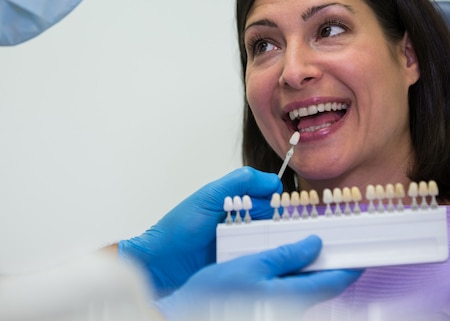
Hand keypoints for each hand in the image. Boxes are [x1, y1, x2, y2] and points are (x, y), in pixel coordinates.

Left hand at [118, 167, 280, 296]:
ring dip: (278, 246)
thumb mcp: (210, 195)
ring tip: (275, 251)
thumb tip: (273, 183)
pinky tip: (267, 265)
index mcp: (240, 202)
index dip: (282, 203)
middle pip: (279, 222)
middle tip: (283, 233)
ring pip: (274, 244)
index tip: (287, 210)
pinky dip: (267, 263)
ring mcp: (243, 246)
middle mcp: (245, 223)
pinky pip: (262, 264)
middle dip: (285, 226)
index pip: (274, 198)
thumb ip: (241, 181)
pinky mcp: (240, 267)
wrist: (162, 262)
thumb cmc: (180, 226)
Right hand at [155, 235, 362, 320]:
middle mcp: (290, 309)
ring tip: (307, 247)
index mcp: (290, 298)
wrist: (189, 314)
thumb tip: (313, 245)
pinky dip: (293, 275)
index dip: (349, 266)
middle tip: (334, 243)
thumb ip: (286, 256)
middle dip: (329, 265)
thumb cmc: (215, 295)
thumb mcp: (251, 266)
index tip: (360, 252)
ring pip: (306, 289)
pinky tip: (284, 262)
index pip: (333, 283)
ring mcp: (279, 311)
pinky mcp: (269, 310)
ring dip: (310, 269)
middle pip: (321, 287)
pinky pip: (290, 292)